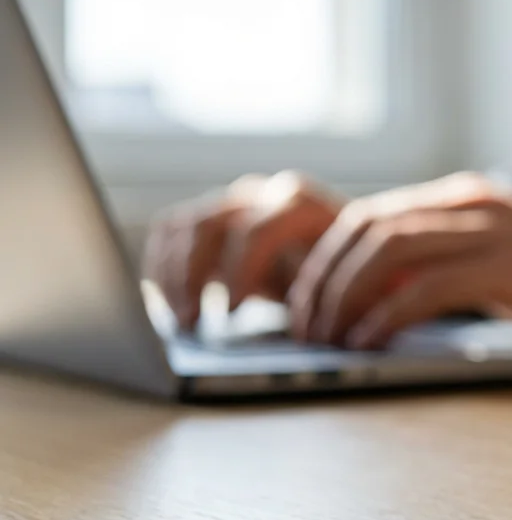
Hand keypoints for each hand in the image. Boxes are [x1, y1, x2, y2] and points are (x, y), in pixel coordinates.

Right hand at [143, 171, 343, 328]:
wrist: (341, 256)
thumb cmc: (339, 276)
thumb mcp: (333, 286)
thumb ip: (308, 297)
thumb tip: (287, 325)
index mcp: (300, 205)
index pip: (256, 231)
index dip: (239, 272)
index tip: (231, 312)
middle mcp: (262, 194)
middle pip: (210, 224)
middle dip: (194, 277)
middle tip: (190, 323)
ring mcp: (233, 201)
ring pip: (183, 227)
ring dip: (172, 276)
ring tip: (179, 321)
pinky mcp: (211, 216)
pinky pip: (171, 231)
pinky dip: (162, 266)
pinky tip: (166, 302)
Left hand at [287, 173, 511, 349]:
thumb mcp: (502, 264)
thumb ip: (448, 266)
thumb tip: (379, 300)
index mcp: (465, 199)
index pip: (368, 217)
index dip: (323, 262)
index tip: (303, 307)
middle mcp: (472, 203)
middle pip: (365, 228)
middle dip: (320, 280)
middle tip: (302, 328)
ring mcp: (495, 230)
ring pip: (388, 250)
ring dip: (344, 297)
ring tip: (328, 339)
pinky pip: (430, 286)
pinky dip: (389, 315)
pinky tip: (371, 343)